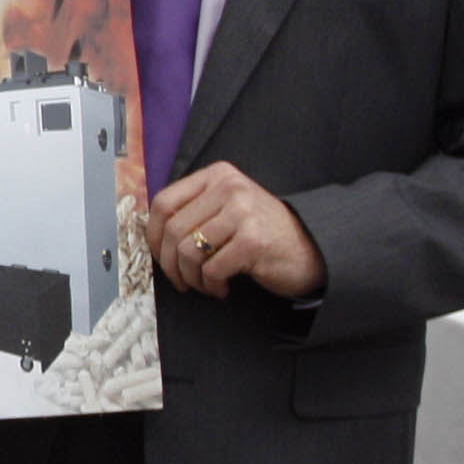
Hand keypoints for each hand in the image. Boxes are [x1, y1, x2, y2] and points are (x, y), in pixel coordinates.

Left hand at [148, 161, 326, 299]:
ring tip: (204, 284)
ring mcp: (243, 212)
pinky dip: (211, 284)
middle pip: (174, 230)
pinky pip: (211, 268)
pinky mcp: (253, 241)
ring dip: (191, 277)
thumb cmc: (260, 232)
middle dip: (171, 264)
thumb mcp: (226, 207)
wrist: (311, 248)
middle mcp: (230, 188)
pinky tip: (222, 287)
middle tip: (182, 280)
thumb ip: (194, 209)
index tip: (159, 255)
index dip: (153, 235)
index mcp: (218, 176)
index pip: (164, 203)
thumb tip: (152, 234)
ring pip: (189, 251)